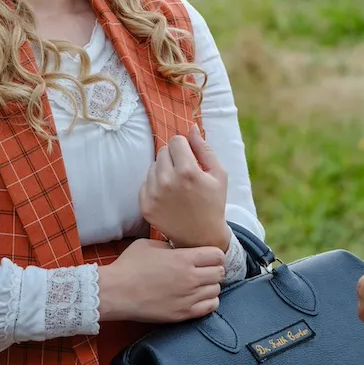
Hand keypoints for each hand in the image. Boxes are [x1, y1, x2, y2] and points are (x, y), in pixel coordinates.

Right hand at [97, 239, 225, 322]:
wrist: (115, 292)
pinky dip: (208, 301)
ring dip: (210, 286)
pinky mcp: (183, 314)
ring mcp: (188, 298)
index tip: (206, 256)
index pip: (218, 255)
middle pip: (220, 273)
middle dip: (214, 269)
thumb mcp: (150, 244)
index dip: (213, 255)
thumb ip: (170, 245)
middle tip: (203, 270)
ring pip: (217, 290)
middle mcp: (191, 278)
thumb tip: (179, 249)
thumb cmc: (128, 266)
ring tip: (199, 284)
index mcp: (184, 258)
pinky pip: (210, 307)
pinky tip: (198, 297)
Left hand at [139, 125, 229, 249]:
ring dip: (164, 170)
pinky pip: (146, 181)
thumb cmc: (213, 202)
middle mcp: (167, 182)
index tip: (191, 158)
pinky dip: (155, 184)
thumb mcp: (218, 174)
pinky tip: (168, 196)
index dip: (185, 147)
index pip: (176, 140)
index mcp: (187, 172)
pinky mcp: (145, 205)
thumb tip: (192, 127)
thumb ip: (204, 148)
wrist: (201, 237)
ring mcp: (154, 195)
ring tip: (177, 185)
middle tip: (185, 173)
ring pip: (153, 165)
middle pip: (163, 151)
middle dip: (174, 158)